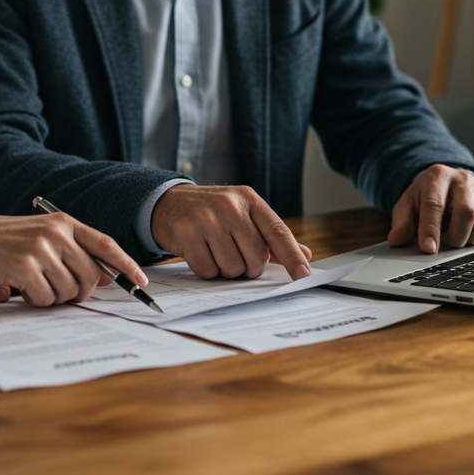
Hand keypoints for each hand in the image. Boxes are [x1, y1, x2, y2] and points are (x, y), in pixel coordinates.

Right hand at [0, 214, 147, 306]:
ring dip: (53, 297)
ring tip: (32, 285)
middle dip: (79, 292)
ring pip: (69, 291)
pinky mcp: (26, 267)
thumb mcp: (40, 236)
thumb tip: (105, 277)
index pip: (106, 244)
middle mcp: (57, 232)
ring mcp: (42, 249)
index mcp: (63, 222)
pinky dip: (35, 301)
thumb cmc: (0, 241)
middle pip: (91, 276)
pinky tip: (19, 289)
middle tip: (58, 292)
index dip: (127, 265)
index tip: (142, 282)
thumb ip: (72, 251)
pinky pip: (46, 299)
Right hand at [150, 185, 312, 280]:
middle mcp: (229, 206)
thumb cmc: (212, 211)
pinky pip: (208, 271)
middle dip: (249, 266)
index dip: (292, 256)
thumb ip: (272, 236)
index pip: (277, 232)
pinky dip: (207, 270)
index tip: (304, 275)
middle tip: (236, 255)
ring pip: (233, 268)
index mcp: (248, 199)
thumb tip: (306, 255)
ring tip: (216, 251)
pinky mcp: (187, 234)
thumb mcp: (243, 213)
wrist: (168, 202)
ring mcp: (206, 219)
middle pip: (256, 257)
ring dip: (226, 269)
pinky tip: (201, 253)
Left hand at [387, 164, 473, 253]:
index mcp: (437, 176)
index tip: (428, 249)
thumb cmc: (425, 196)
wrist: (447, 182)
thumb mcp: (408, 205)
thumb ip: (402, 222)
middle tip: (446, 243)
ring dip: (471, 238)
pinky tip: (472, 234)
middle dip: (455, 236)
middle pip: (466, 212)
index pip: (434, 204)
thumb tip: (395, 240)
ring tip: (458, 237)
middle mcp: (463, 179)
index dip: (431, 229)